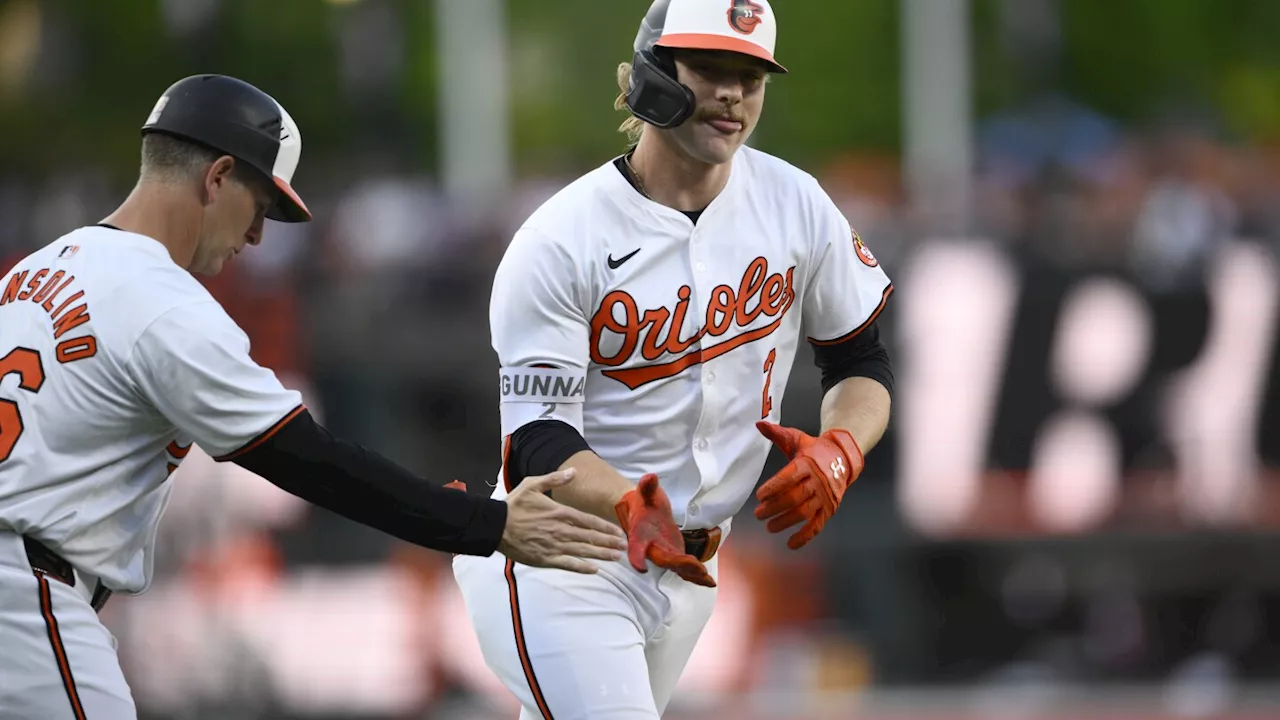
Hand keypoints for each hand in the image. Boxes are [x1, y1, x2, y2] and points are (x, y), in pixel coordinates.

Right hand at [498, 468, 627, 573]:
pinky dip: (582, 567)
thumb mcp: (533, 484)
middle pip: (590, 538)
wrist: (495, 526)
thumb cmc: (514, 505)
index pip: (590, 521)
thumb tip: (573, 471)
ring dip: (601, 554)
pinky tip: (594, 569)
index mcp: (560, 513)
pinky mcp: (545, 559)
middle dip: (609, 542)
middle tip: (624, 547)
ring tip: (616, 557)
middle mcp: (561, 530)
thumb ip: (555, 479)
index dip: (606, 528)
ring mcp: (554, 546)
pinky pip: (567, 564)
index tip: (619, 533)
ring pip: (583, 551)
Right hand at [614, 474, 715, 586]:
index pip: (636, 547)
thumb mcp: (645, 492)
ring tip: (707, 579)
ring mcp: (665, 554)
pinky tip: (710, 582)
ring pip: (676, 568)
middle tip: (696, 567)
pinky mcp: (676, 556)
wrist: (644, 511)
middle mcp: (652, 548)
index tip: (640, 567)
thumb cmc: (644, 502)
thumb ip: (647, 487)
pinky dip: (696, 576)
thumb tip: (650, 478)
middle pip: (663, 560)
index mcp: (640, 535)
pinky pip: (685, 569)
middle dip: (679, 564)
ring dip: (691, 574)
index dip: (636, 557)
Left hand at [754, 421, 863, 549]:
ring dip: (786, 522)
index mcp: (808, 463)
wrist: (843, 457)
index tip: (760, 496)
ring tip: (769, 527)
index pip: (789, 477)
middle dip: (775, 508)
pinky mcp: (830, 508)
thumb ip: (777, 434)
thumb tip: (759, 423)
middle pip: (795, 497)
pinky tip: (791, 544)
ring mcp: (825, 496)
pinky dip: (805, 536)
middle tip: (758, 514)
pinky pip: (817, 525)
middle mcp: (818, 481)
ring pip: (804, 512)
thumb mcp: (797, 439)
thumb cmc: (814, 449)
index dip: (774, 487)